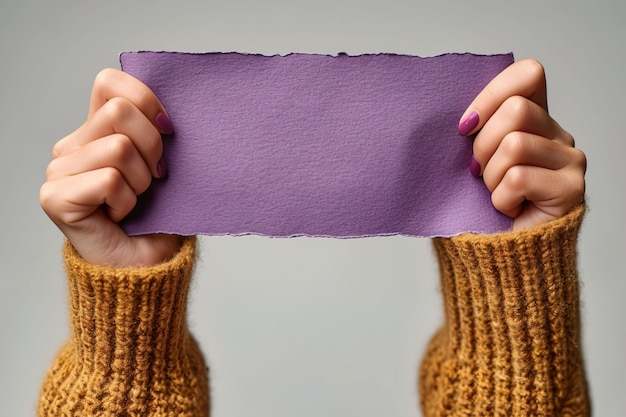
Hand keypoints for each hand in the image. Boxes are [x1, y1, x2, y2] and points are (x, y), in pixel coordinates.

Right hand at [40, 69, 180, 266]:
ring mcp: (60, 171)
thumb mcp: (167, 165)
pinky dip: (127, 201)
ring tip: (136, 201)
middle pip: (120, 111)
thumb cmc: (160, 218)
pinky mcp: (55, 197)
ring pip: (119, 147)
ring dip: (142, 181)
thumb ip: (159, 131)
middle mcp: (73, 146)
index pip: (110, 82)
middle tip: (154, 179)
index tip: (169, 129)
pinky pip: (109, 179)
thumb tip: (171, 108)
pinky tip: (120, 216)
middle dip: (153, 147)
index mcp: (97, 132)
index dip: (146, 99)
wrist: (149, 267)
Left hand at [458, 59, 585, 229]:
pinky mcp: (571, 188)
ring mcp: (569, 160)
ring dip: (491, 177)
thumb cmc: (478, 207)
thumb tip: (445, 109)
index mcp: (533, 119)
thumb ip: (472, 130)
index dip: (491, 94)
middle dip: (483, 145)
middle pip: (516, 110)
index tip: (465, 126)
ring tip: (496, 194)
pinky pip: (519, 178)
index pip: (528, 74)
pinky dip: (501, 199)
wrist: (496, 257)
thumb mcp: (468, 160)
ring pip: (515, 144)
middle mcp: (557, 134)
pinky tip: (510, 209)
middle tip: (479, 173)